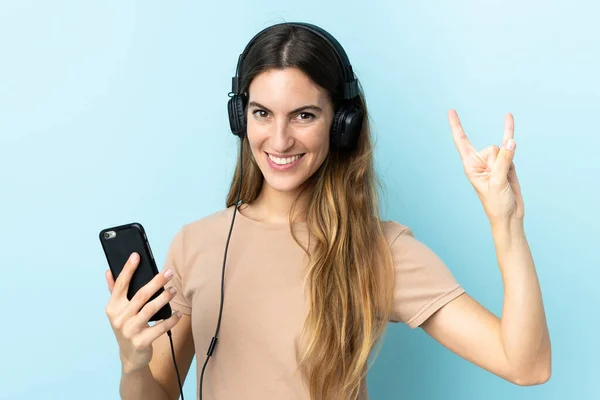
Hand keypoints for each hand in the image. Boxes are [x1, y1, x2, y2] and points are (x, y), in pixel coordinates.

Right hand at [104, 252, 182, 373]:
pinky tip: (178, 313)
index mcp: (112, 308)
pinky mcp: (141, 341)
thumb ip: (113, 291)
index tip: (136, 256)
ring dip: (164, 298)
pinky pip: (160, 327)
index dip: (128, 269)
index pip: (120, 285)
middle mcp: (119, 318)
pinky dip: (171, 319)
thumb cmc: (126, 327)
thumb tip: (108, 271)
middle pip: (140, 295)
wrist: (130, 357)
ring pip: (150, 309)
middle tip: (169, 272)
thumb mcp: (117, 311)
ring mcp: (130, 330)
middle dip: (156, 282)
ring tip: (174, 290)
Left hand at [448, 110, 523, 222]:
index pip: (461, 141)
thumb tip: (511, 142)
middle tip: (497, 180)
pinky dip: (508, 130)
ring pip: (503, 149)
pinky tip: (508, 116)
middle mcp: (480, 161)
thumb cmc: (497, 203)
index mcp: (470, 166)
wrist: (509, 215)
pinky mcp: (507, 162)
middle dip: (499, 162)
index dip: (457, 126)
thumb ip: (504, 161)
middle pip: (491, 148)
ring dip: (508, 163)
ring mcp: (494, 161)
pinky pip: (509, 145)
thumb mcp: (497, 183)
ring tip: (505, 180)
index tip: (451, 111)